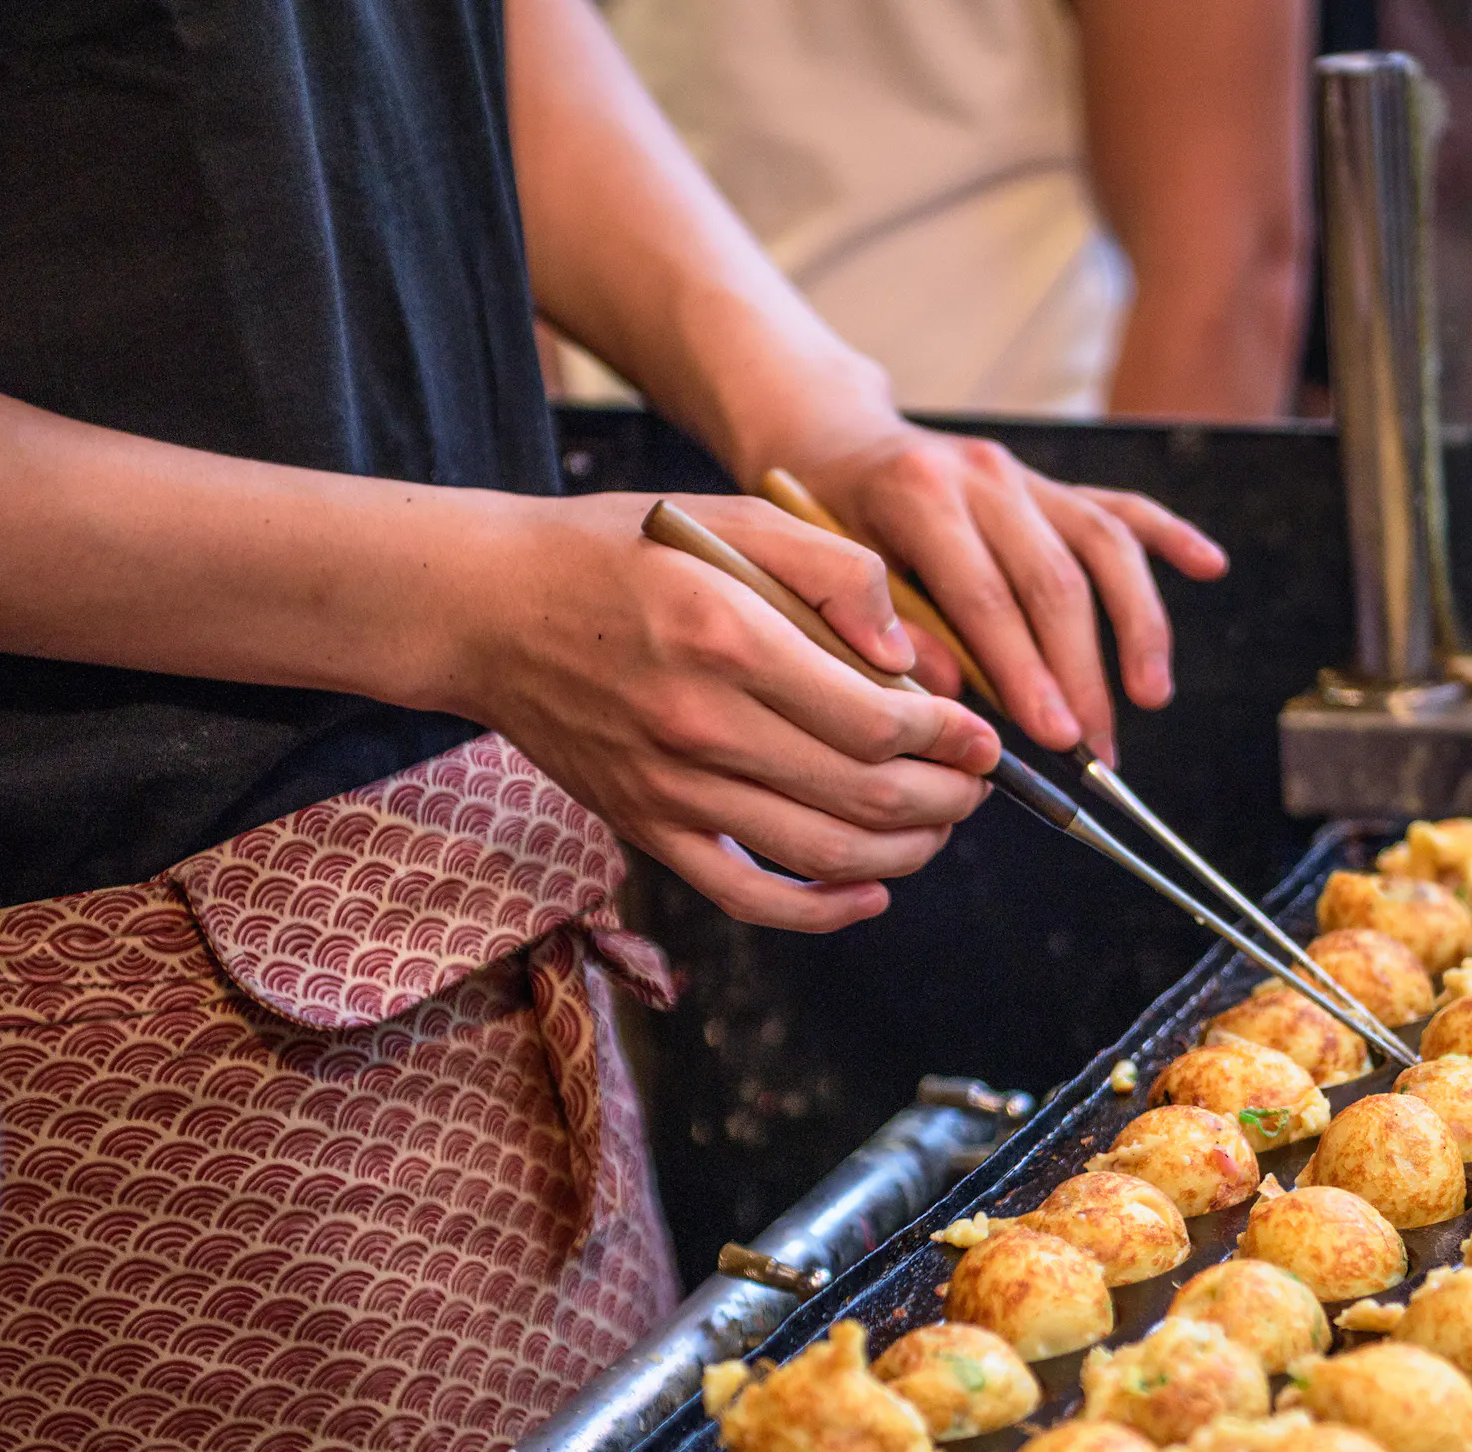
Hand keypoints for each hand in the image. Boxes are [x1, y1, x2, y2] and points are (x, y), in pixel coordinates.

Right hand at [455, 491, 1001, 931]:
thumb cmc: (618, 552)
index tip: (981, 735)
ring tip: (939, 826)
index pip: (876, 720)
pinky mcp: (647, 829)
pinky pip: (748, 897)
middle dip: (945, 799)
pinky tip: (872, 893)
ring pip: (822, 854)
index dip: (950, 739)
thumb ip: (834, 571)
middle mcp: (699, 723)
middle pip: (864, 796)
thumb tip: (909, 656)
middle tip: (977, 784)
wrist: (490, 607)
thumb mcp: (730, 520)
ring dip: (905, 854)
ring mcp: (670, 788)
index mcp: (728, 637)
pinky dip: (822, 910)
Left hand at [781, 423, 1226, 761]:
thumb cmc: (819, 523)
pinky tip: (1209, 567)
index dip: (1026, 672)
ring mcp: (1024, 476)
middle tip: (1097, 750)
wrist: (831, 441)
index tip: (1054, 737)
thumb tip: (953, 697)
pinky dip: (1169, 537)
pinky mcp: (1051, 484)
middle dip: (1082, 675)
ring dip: (1137, 627)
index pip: (987, 597)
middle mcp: (984, 476)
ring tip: (1150, 698)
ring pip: (1104, 547)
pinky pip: (1121, 507)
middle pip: (1056, 582)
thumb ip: (881, 629)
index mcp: (920, 496)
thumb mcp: (822, 573)